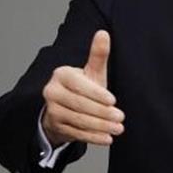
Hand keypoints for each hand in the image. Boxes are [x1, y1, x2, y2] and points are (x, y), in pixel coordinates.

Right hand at [41, 30, 124, 145]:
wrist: (65, 107)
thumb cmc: (83, 87)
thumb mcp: (91, 71)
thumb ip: (98, 55)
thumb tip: (104, 33)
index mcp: (61, 75)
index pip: (79, 85)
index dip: (96, 94)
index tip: (113, 100)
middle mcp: (52, 92)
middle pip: (80, 105)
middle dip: (102, 113)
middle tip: (121, 117)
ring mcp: (52, 110)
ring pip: (79, 120)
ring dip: (100, 126)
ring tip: (118, 128)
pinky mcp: (56, 126)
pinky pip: (76, 133)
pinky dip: (93, 137)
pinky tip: (107, 139)